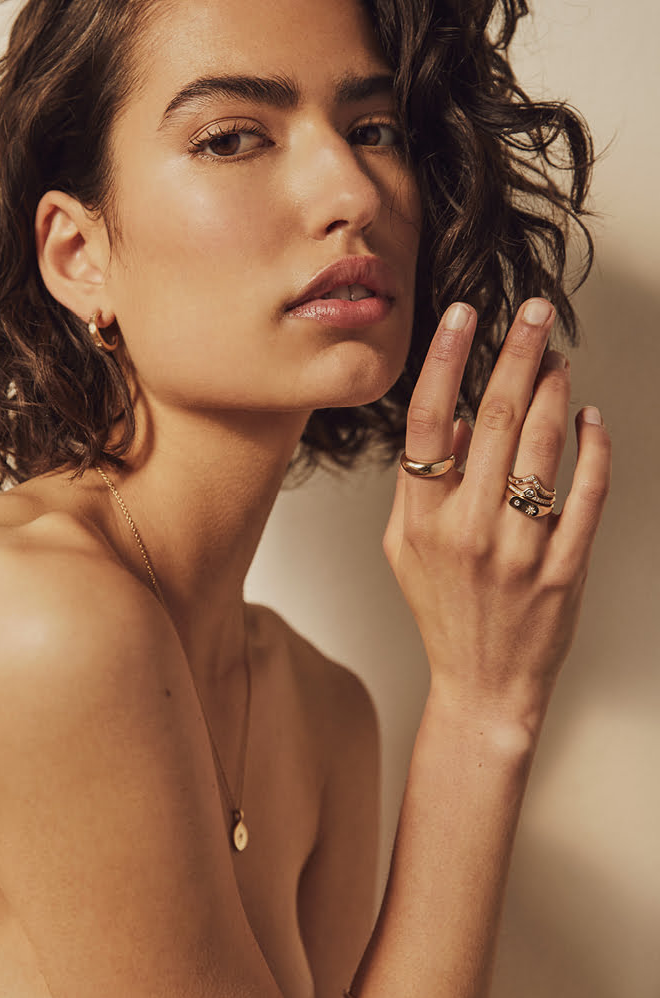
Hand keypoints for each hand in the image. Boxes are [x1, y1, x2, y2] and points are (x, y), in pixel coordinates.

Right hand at [383, 299, 610, 730]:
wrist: (484, 686)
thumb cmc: (443, 611)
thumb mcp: (404, 549)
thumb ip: (419, 485)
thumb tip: (451, 419)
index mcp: (420, 520)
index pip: (427, 422)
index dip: (448, 360)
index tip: (467, 315)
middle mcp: (465, 529)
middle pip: (491, 420)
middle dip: (517, 355)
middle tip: (535, 311)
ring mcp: (517, 550)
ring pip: (540, 447)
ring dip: (554, 392)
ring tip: (560, 357)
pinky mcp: (563, 569)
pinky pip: (586, 494)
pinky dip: (593, 448)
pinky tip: (592, 419)